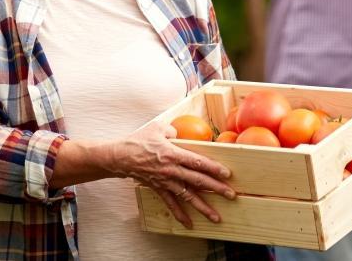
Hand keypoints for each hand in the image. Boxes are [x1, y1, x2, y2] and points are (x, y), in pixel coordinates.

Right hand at [101, 121, 235, 227]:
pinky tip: (189, 224)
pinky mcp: (159, 189)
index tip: (227, 174)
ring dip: (203, 207)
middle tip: (231, 195)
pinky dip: (180, 214)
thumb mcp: (158, 128)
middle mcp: (172, 170)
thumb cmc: (138, 141)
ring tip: (216, 217)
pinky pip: (171, 204)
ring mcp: (166, 181)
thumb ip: (174, 130)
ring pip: (188, 196)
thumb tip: (183, 133)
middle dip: (216, 189)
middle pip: (198, 181)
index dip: (213, 168)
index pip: (198, 162)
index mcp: (173, 154)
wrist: (120, 157)